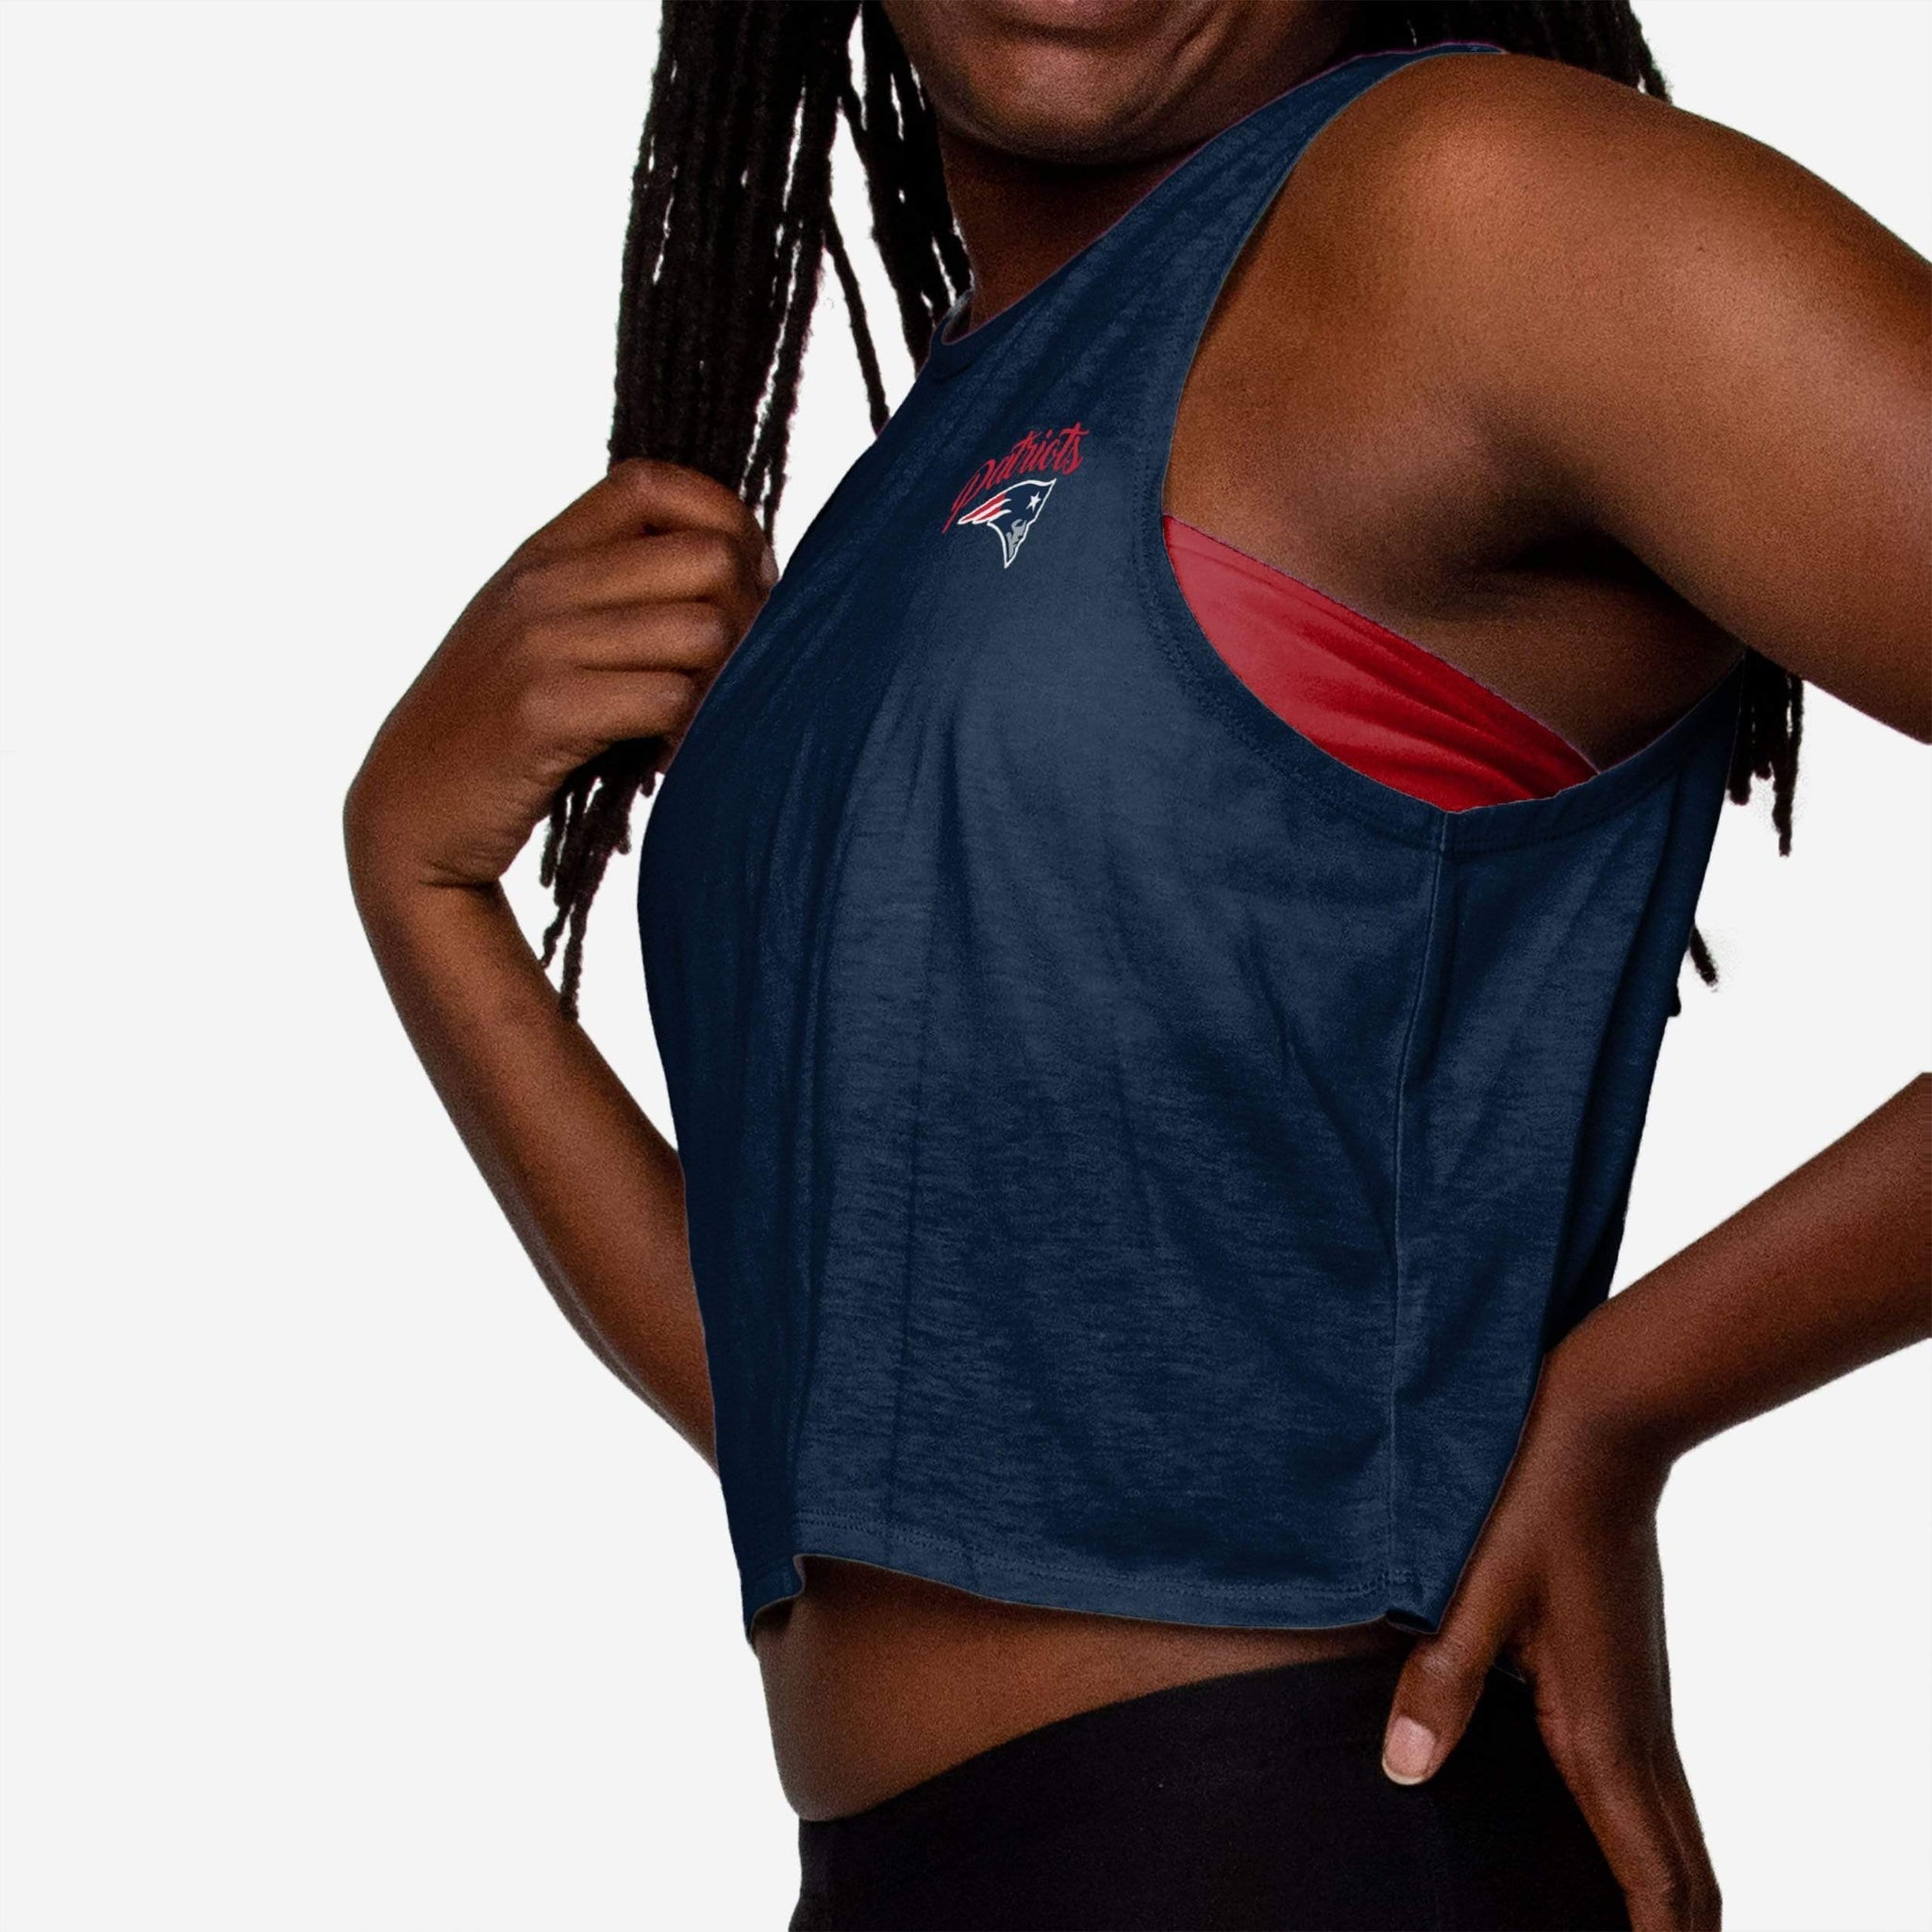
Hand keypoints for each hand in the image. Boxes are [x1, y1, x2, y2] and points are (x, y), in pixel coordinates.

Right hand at [345, 458, 776, 896]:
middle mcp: (541, 585)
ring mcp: (538, 645)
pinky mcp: (544, 712)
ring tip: (703, 721)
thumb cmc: (497, 728)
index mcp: (543, 553)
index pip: (655, 483)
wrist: (409, 809)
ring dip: (725, 684)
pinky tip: (672, 758)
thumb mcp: (539, 631)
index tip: (744, 584)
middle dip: (749, 616)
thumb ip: (610, 588)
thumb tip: (735, 565)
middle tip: (737, 671)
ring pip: (704, 632)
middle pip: (708, 557)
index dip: (724, 522)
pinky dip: (691, 735)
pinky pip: (669, 700)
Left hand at [1378, 1347, 1721, 1931]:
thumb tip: (1404, 1773)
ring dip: (1666, 1892)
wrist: (1603, 1428)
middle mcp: (1637, 1727)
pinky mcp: (1631, 1675)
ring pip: (1676, 1830)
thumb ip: (1442, 1682)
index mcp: (1602, 1727)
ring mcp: (1643, 1702)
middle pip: (1685, 1873)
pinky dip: (1653, 1840)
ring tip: (1634, 1927)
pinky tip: (1616, 1839)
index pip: (1654, 1874)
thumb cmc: (1536, 1502)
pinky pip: (1656, 1786)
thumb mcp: (1476, 1589)